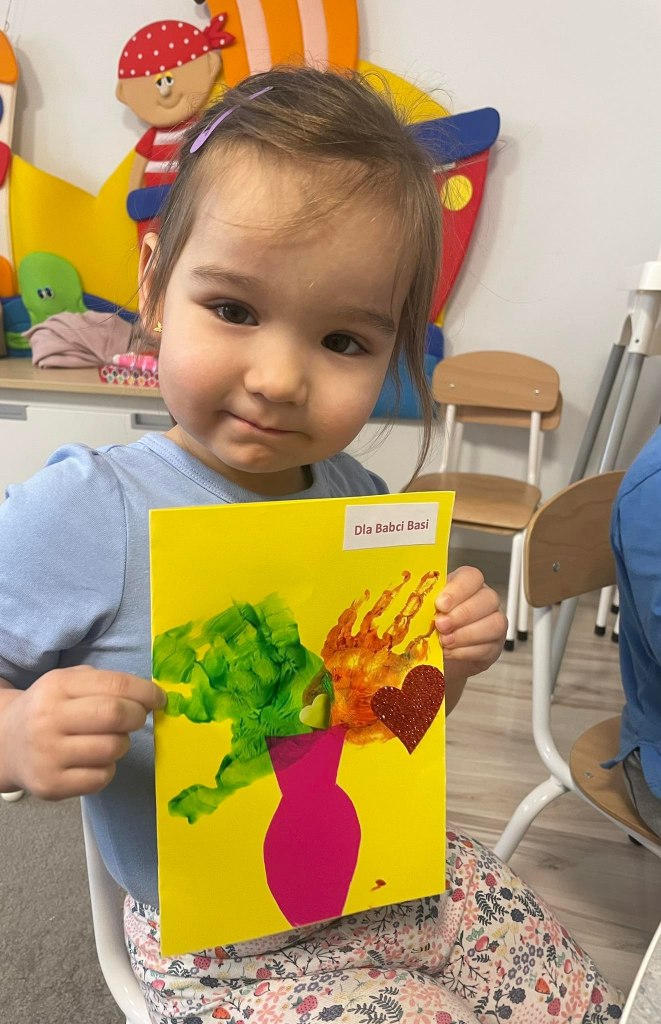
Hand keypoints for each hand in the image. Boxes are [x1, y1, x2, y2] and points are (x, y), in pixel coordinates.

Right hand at [2, 666, 165, 799]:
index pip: (115, 686)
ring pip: (112, 749)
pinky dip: (108, 769)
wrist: (6, 743)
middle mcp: (49, 719)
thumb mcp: (67, 683)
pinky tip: (95, 760)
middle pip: (115, 715)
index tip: (159, 699)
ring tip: (110, 739)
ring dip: (123, 744)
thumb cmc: (49, 709)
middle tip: (137, 718)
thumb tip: (149, 695)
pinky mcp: (51, 785)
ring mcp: (48, 755)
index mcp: (58, 687)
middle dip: (138, 716)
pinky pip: (101, 778)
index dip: (146, 692)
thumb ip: (104, 683)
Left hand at [435, 566, 506, 693]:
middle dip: (462, 614)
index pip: (472, 577)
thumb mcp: (429, 607)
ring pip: (495, 624)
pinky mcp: (494, 646)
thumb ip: (428, 603)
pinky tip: (450, 652)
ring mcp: (495, 622)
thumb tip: (415, 604)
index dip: (458, 590)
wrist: (440, 650)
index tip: (440, 604)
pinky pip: (488, 647)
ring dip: (466, 634)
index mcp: (468, 583)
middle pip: (487, 599)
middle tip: (441, 625)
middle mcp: (486, 599)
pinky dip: (466, 651)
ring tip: (444, 641)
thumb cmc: (434, 621)